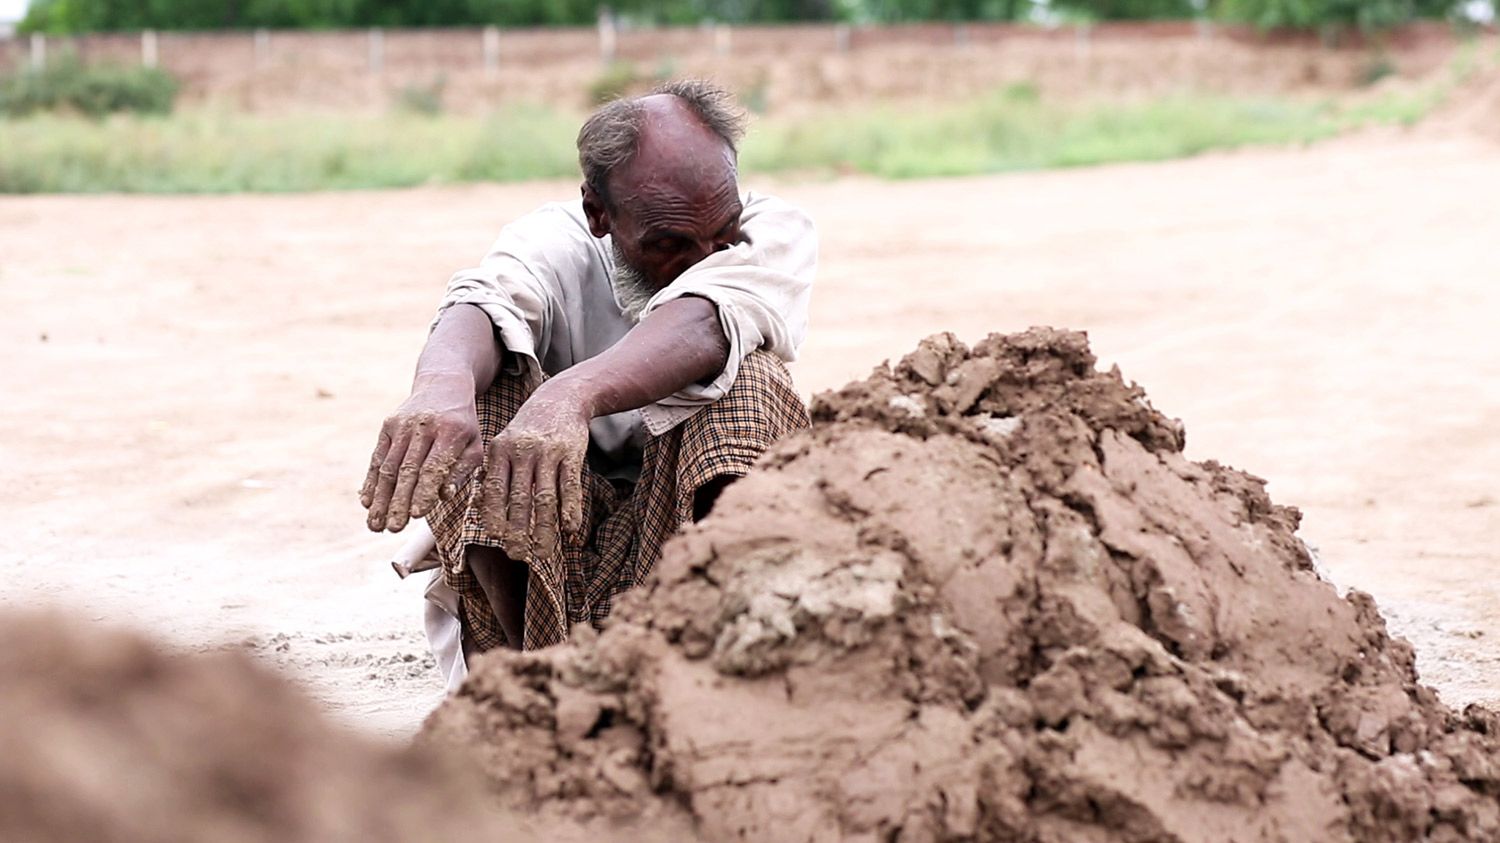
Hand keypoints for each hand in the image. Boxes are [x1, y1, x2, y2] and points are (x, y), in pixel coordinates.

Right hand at [361, 373, 484, 532]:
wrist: (443, 386)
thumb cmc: (463, 425)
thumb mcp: (474, 444)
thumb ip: (461, 471)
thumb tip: (443, 495)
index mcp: (451, 431)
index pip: (434, 466)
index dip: (424, 491)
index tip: (416, 515)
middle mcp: (423, 426)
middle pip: (408, 469)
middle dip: (398, 502)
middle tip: (392, 529)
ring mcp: (402, 425)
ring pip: (389, 466)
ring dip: (381, 498)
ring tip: (375, 525)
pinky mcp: (387, 426)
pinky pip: (377, 457)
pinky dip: (371, 482)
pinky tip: (367, 503)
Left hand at [479, 381, 588, 560]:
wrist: (560, 398)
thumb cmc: (527, 430)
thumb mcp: (505, 445)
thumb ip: (495, 474)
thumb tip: (481, 511)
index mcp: (500, 451)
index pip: (494, 490)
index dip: (494, 515)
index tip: (495, 538)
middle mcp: (522, 452)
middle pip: (519, 499)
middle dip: (518, 531)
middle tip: (517, 555)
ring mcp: (548, 453)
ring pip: (545, 498)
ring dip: (545, 530)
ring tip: (544, 553)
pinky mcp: (572, 453)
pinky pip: (570, 488)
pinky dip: (570, 511)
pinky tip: (570, 531)